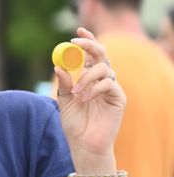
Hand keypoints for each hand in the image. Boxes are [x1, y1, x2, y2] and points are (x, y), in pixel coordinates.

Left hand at [55, 29, 124, 160]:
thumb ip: (63, 85)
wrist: (84, 144)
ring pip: (103, 69)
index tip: (77, 31)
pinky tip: (84, 99)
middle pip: (102, 55)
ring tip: (75, 93)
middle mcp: (102, 80)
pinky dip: (94, 89)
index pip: (90, 55)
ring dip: (86, 77)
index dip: (87, 41)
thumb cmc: (74, 124)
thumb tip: (58, 66)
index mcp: (89, 78)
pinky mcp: (119, 98)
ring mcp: (112, 88)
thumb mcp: (63, 102)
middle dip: (90, 46)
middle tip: (76, 43)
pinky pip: (108, 84)